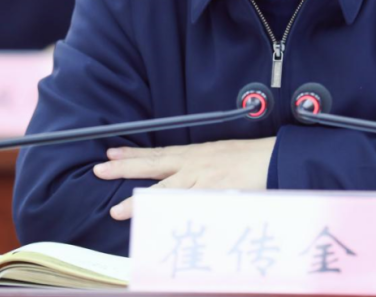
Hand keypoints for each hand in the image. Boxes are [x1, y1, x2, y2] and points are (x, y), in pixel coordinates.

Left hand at [93, 137, 276, 219]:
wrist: (276, 157)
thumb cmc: (251, 158)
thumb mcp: (220, 155)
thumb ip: (200, 165)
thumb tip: (182, 174)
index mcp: (195, 154)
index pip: (157, 153)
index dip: (132, 154)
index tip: (110, 153)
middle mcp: (195, 165)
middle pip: (153, 166)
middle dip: (124, 168)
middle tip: (100, 169)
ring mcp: (203, 181)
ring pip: (165, 192)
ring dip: (140, 203)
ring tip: (118, 210)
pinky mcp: (215, 196)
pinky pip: (189, 208)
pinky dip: (172, 216)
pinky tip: (155, 223)